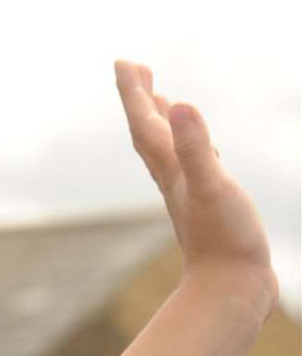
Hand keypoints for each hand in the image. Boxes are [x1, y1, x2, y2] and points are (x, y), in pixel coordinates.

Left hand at [114, 60, 276, 316]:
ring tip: (161, 100)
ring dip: (163, 124)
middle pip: (152, 134)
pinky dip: (190, 152)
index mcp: (173, 172)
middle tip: (135, 69)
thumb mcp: (212, 186)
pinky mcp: (207, 211)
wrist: (232, 293)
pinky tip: (198, 152)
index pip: (147, 125)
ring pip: (170, 153)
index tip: (124, 62)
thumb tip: (180, 105)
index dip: (135, 93)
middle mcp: (176, 182)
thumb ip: (195, 147)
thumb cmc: (225, 242)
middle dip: (142, 101)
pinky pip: (192, 172)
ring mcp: (191, 197)